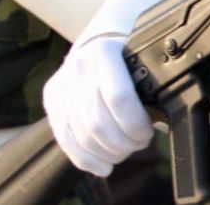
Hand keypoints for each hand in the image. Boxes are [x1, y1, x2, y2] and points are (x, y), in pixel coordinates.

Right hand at [43, 33, 153, 176]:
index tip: (146, 133)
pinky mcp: (51, 98)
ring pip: (81, 135)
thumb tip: (158, 122)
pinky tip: (102, 167)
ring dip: (107, 154)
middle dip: (122, 143)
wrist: (95, 43)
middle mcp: (78, 66)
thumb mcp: (140, 61)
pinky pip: (65, 138)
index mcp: (105, 52)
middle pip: (98, 122)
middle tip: (137, 145)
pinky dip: (85, 160)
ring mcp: (61, 83)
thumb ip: (147, 87)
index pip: (119, 98)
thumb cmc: (127, 57)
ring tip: (122, 154)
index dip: (135, 124)